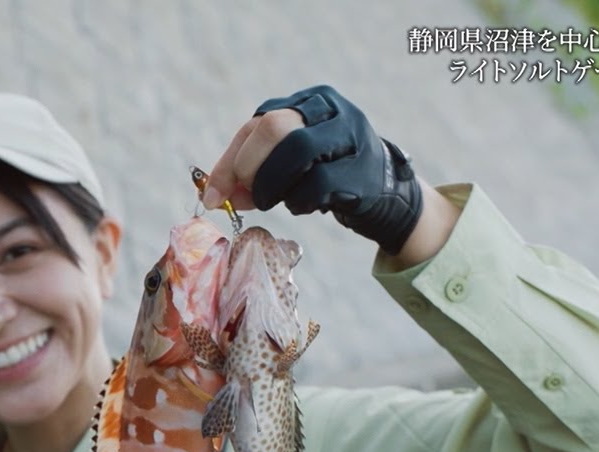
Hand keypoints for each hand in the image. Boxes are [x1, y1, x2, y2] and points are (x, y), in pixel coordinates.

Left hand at [202, 85, 424, 254]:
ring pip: (296, 152)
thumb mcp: (288, 163)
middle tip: (250, 197)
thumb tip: (212, 196)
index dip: (228, 163)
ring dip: (274, 186)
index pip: (255, 125)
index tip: (213, 196)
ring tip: (278, 201)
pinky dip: (299, 202)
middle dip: (249, 169)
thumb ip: (251, 171)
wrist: (386, 192)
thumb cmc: (327, 174)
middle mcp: (330, 109)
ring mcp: (350, 135)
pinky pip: (317, 185)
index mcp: (307, 101)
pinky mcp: (360, 169)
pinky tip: (304, 204)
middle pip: (273, 128)